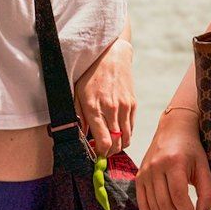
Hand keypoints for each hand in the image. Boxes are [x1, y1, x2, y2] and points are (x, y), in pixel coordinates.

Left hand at [73, 38, 134, 157]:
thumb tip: (81, 137)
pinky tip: (117, 130)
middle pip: (116, 144)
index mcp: (94, 107)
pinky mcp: (133, 104)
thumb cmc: (91, 73)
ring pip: (127, 139)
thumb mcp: (77, 93)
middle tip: (102, 151)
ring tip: (110, 143)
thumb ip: (78, 116)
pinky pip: (132, 128)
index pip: (103, 142)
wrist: (111, 54)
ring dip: (119, 146)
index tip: (95, 154)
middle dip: (109, 152)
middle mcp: (112, 108)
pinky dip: (126, 134)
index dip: (100, 153)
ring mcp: (125, 106)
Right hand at [136, 109, 210, 209]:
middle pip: (165, 205)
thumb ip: (207, 193)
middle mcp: (156, 167)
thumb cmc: (191, 149)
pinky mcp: (139, 177)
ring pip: (154, 208)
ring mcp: (144, 172)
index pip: (179, 198)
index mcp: (173, 162)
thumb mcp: (204, 167)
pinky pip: (142, 205)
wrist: (173, 129)